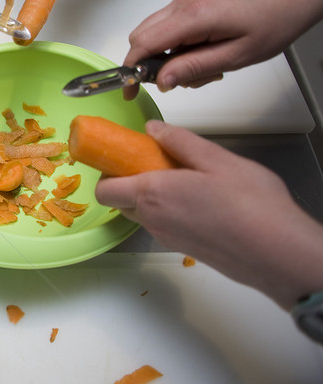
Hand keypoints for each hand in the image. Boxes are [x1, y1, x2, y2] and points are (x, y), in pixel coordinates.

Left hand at [95, 120, 322, 308]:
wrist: (279, 254)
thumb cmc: (252, 206)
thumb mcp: (217, 159)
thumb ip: (180, 141)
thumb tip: (154, 129)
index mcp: (152, 194)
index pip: (105, 190)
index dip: (108, 171)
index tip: (123, 155)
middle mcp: (153, 220)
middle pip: (121, 201)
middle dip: (129, 180)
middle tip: (156, 162)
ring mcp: (168, 238)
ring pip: (144, 214)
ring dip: (151, 196)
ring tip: (185, 179)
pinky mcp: (185, 250)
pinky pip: (164, 226)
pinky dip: (169, 211)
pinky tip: (200, 200)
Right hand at [121, 0, 322, 98]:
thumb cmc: (272, 23)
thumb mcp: (235, 57)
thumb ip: (194, 68)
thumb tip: (160, 81)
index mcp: (193, 15)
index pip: (144, 43)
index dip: (132, 69)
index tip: (130, 90)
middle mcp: (183, 3)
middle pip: (141, 36)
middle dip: (148, 64)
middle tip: (174, 81)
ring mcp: (185, 0)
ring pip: (152, 32)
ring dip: (163, 56)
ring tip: (197, 68)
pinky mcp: (190, 2)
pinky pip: (166, 26)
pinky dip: (172, 46)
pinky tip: (198, 55)